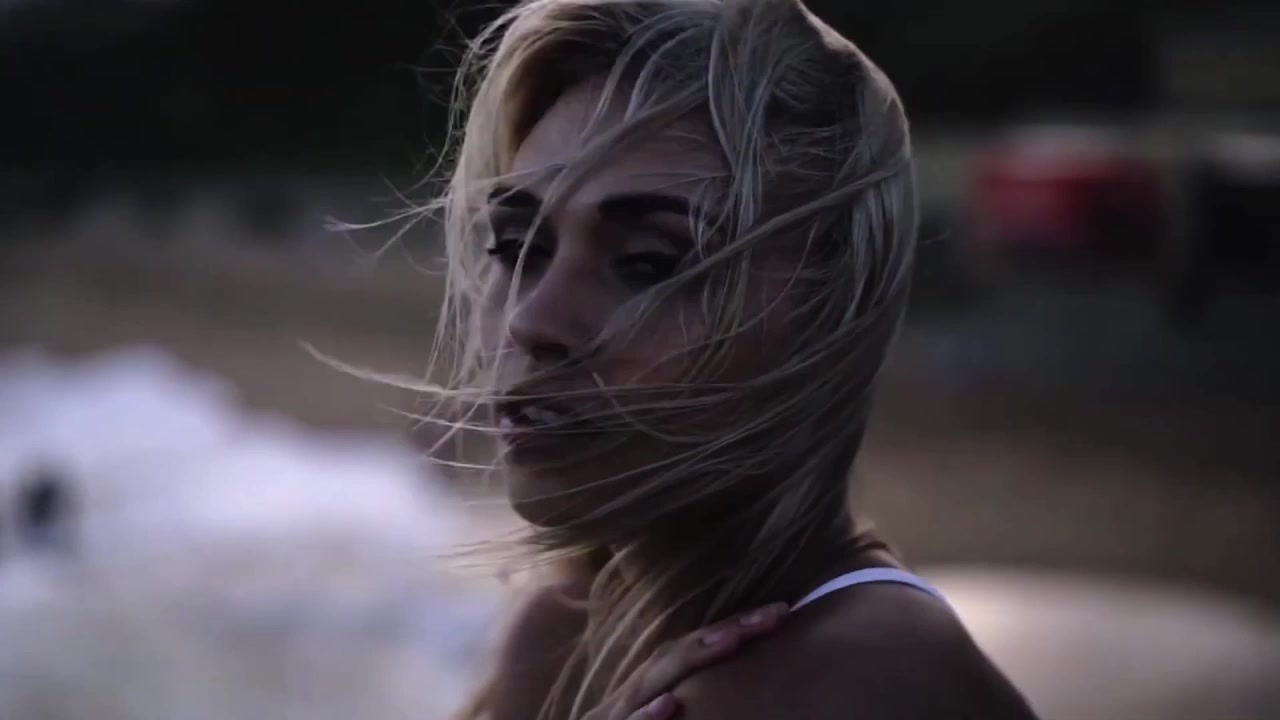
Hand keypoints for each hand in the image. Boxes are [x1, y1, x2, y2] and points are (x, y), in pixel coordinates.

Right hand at [582, 601, 788, 719]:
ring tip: (731, 641)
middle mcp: (631, 693)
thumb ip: (681, 697)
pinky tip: (670, 706)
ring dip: (690, 659)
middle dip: (727, 632)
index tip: (782, 612)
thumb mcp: (655, 715)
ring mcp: (613, 716)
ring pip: (651, 682)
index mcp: (646, 687)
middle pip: (678, 655)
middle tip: (775, 614)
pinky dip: (646, 718)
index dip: (734, 627)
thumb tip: (727, 691)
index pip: (692, 648)